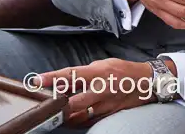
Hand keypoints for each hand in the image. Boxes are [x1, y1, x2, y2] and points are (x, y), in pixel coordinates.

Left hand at [36, 59, 154, 126]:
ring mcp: (106, 103)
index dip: (52, 77)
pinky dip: (78, 120)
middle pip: (73, 102)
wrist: (147, 82)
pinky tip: (73, 118)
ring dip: (66, 115)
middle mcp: (102, 89)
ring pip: (79, 115)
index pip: (71, 74)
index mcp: (99, 72)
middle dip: (58, 105)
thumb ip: (86, 72)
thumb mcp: (105, 64)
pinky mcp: (109, 113)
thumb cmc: (124, 70)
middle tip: (47, 105)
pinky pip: (88, 121)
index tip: (37, 80)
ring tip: (59, 112)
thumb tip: (67, 79)